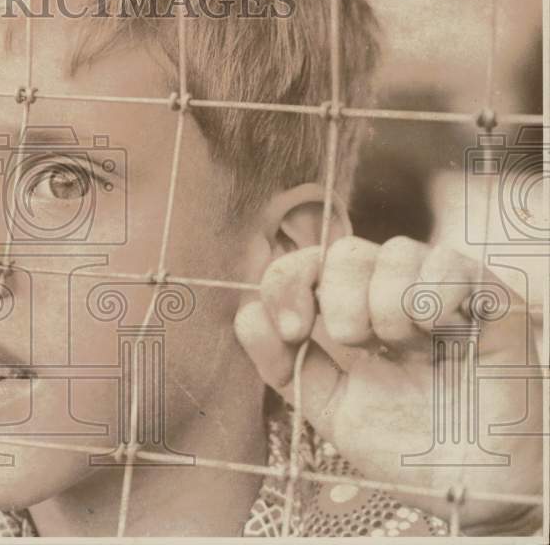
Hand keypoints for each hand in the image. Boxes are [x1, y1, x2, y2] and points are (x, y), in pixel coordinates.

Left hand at [234, 236, 541, 528]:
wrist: (465, 488)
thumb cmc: (401, 448)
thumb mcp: (328, 408)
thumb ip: (283, 364)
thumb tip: (248, 314)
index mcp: (352, 313)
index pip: (308, 264)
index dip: (287, 282)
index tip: (292, 329)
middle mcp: (394, 295)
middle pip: (346, 251)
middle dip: (338, 297)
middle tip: (356, 342)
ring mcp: (441, 293)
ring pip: (396, 250)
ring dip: (386, 302)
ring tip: (405, 347)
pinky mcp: (490, 300)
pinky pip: (450, 262)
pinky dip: (433, 293)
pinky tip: (440, 332)